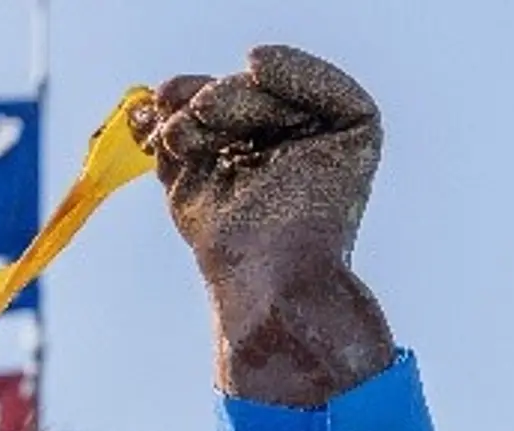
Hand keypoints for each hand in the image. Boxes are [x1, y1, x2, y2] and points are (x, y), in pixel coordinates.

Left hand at [136, 46, 395, 404]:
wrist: (267, 282)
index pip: (226, 112)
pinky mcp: (359, 132)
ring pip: (278, 91)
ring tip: (206, 111)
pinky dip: (293, 70)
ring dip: (234, 93)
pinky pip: (330, 87)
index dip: (190, 100)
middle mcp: (297, 144)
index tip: (161, 99)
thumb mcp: (189, 182)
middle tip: (188, 112)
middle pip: (250, 97)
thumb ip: (178, 137)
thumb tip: (154, 98)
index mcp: (259, 157)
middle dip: (210, 97)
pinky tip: (257, 66)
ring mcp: (328, 139)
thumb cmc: (231, 249)